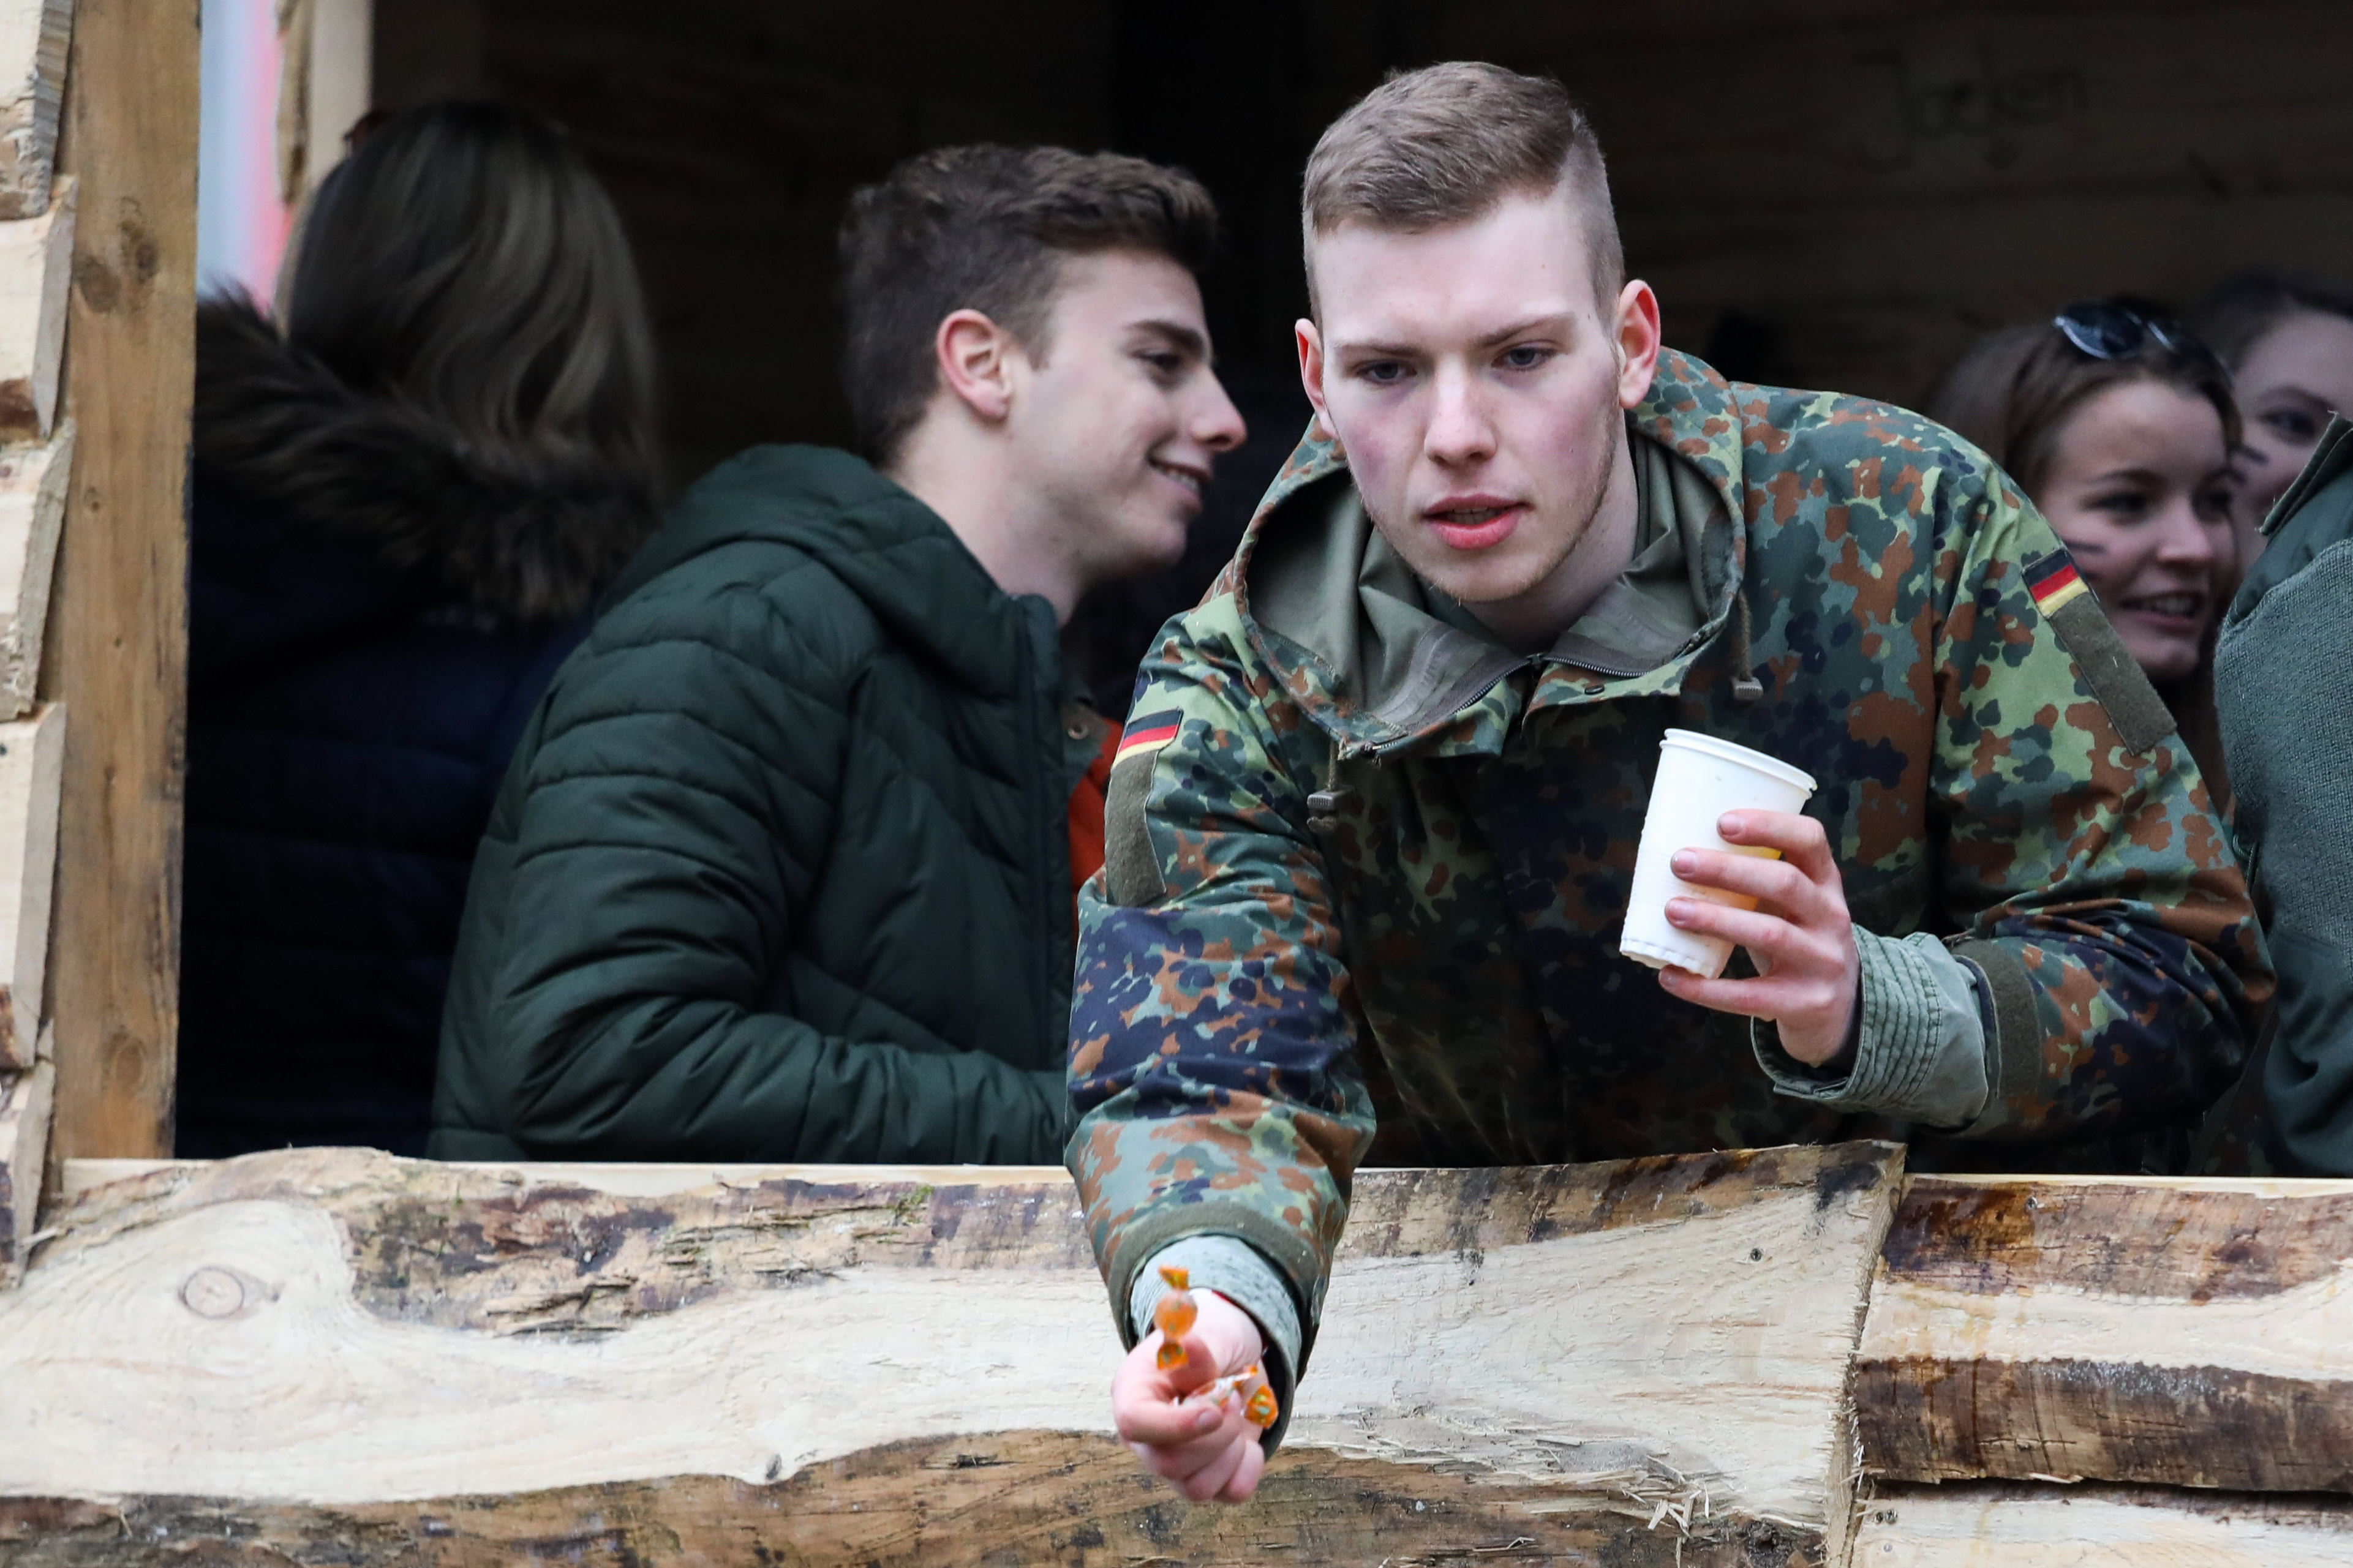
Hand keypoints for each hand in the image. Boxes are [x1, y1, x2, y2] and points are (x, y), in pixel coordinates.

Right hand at [1111, 1288, 1271, 1502]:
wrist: (1237, 1358)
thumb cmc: (1213, 1341)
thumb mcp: (1210, 1334)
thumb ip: (1199, 1350)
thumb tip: (1186, 1342)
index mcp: (1134, 1394)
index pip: (1135, 1423)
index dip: (1176, 1425)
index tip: (1215, 1412)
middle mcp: (1146, 1437)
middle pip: (1170, 1465)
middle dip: (1216, 1435)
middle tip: (1234, 1398)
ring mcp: (1174, 1463)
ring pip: (1197, 1488)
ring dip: (1231, 1451)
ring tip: (1238, 1414)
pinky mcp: (1206, 1477)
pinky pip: (1229, 1492)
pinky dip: (1249, 1466)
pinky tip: (1248, 1439)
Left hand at [1656, 809, 1859, 1065]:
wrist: (1838, 1007)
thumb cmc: (1795, 937)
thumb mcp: (1792, 903)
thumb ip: (1755, 880)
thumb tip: (1675, 859)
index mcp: (1826, 882)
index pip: (1810, 840)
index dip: (1769, 826)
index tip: (1721, 822)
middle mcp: (1832, 917)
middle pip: (1785, 883)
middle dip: (1728, 870)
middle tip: (1679, 862)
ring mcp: (1823, 961)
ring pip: (1770, 933)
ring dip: (1716, 920)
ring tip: (1672, 910)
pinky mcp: (1806, 1002)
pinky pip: (1752, 995)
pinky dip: (1706, 988)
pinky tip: (1670, 977)